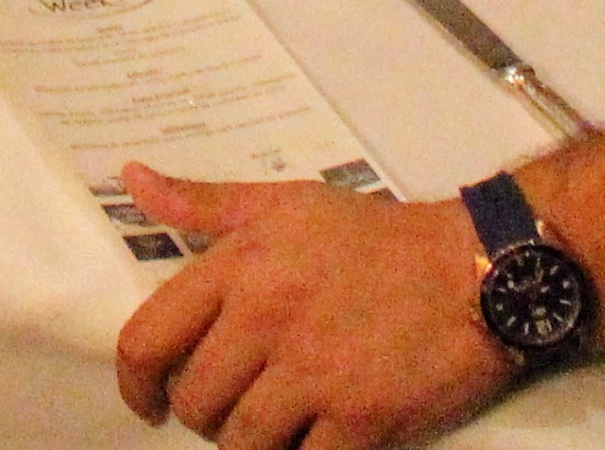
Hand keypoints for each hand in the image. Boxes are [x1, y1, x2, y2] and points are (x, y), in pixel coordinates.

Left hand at [114, 175, 513, 449]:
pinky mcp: (360, 418)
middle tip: (237, 405)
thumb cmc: (375, 237)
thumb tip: (129, 180)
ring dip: (250, 444)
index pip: (148, 340)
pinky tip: (318, 440)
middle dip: (206, 416)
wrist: (475, 269)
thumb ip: (202, 202)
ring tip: (275, 426)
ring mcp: (313, 373)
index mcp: (239, 267)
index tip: (148, 403)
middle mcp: (265, 320)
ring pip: (241, 444)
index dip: (135, 385)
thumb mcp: (284, 204)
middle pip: (194, 403)